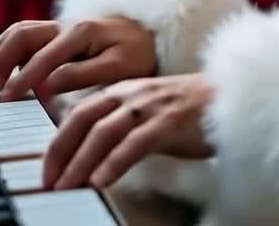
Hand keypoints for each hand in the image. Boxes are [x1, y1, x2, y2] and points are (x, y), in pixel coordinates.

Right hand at [0, 18, 157, 99]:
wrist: (149, 37)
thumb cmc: (138, 54)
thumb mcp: (121, 67)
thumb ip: (85, 74)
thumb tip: (48, 85)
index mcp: (82, 31)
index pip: (44, 53)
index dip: (24, 76)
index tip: (7, 96)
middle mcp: (66, 25)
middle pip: (22, 33)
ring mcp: (58, 28)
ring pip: (18, 31)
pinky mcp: (55, 35)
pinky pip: (24, 37)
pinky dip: (4, 49)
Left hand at [45, 75, 215, 189]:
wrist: (231, 99)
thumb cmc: (189, 111)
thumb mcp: (148, 110)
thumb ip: (119, 121)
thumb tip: (89, 149)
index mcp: (124, 90)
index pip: (79, 113)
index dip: (58, 141)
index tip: (47, 169)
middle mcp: (132, 94)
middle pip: (83, 120)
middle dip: (60, 152)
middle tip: (48, 182)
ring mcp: (150, 106)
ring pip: (104, 133)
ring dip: (80, 163)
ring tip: (68, 187)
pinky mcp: (169, 122)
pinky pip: (134, 144)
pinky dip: (113, 164)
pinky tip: (100, 181)